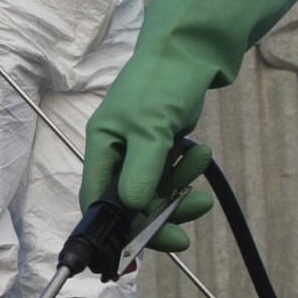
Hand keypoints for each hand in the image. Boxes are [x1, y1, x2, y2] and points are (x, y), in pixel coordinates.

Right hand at [81, 28, 222, 240]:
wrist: (192, 51)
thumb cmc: (164, 82)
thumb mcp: (152, 128)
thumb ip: (141, 171)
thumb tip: (134, 210)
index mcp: (102, 146)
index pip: (96, 201)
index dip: (115, 228)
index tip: (141, 246)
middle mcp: (116, 151)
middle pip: (129, 203)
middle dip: (158, 215)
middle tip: (186, 227)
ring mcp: (138, 149)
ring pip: (153, 191)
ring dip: (179, 190)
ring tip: (201, 167)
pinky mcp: (159, 146)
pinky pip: (169, 175)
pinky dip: (186, 174)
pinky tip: (201, 156)